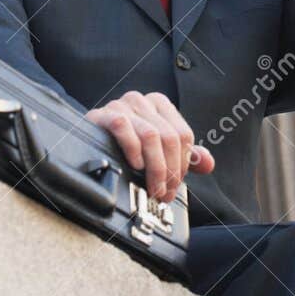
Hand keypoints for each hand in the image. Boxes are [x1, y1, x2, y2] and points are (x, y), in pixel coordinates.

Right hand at [85, 90, 215, 204]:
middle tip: (163, 194)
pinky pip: (123, 127)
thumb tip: (209, 163)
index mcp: (160, 104)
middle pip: (169, 137)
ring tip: (152, 188)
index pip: (183, 134)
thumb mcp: (156, 148)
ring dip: (155, 168)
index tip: (175, 185)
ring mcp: (123, 105)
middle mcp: (143, 101)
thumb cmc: (123, 144)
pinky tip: (134, 165)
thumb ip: (184, 155)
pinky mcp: (104, 114)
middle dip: (169, 171)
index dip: (183, 164)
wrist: (86, 139)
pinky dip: (132, 149)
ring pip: (151, 135)